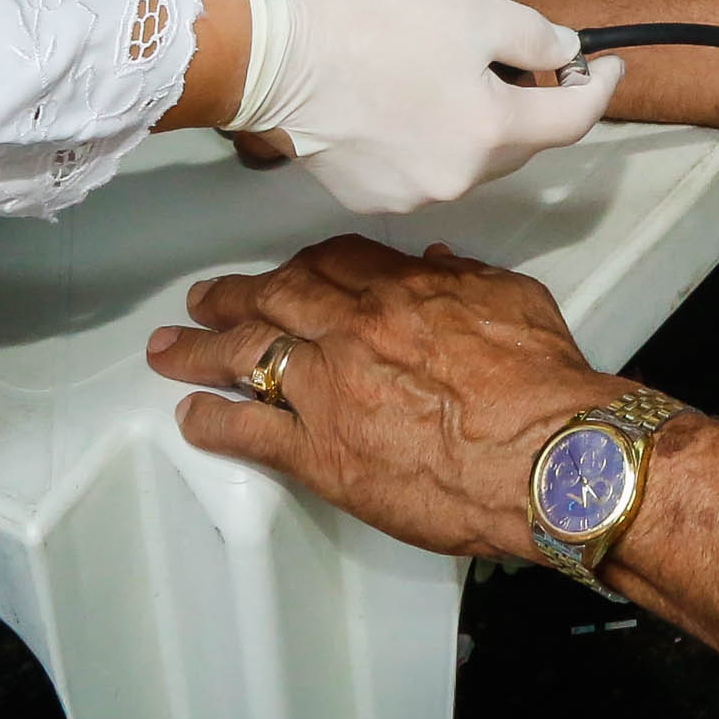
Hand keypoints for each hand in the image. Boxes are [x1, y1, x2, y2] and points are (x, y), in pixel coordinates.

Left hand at [148, 235, 615, 561]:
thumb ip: (467, 278)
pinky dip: (213, 421)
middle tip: (202, 299)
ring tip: (169, 349)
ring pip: (246, 354)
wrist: (549, 456)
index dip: (302, 265)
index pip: (333, 262)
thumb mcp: (514, 301)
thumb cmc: (544, 383)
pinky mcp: (321, 454)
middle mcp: (352, 329)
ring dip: (199, 349)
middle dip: (232, 297)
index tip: (287, 271)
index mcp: (400, 289)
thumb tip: (436, 262)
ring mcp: (329, 389)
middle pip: (274, 298)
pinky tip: (192, 418)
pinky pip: (249, 430)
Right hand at [220, 0, 617, 213]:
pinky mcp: (366, 197)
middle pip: (518, 142)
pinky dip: (430, 137)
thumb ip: (533, 38)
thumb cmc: (371, 20)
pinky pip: (422, 166)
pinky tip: (403, 99)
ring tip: (448, 70)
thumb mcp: (470, 9)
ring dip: (477, 121)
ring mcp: (409, 196)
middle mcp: (457, 180)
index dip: (600, 86)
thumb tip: (566, 56)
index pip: (573, 120)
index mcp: (491, 133)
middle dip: (530, 101)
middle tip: (516, 54)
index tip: (609, 61)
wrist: (269, 55)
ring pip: (469, 157)